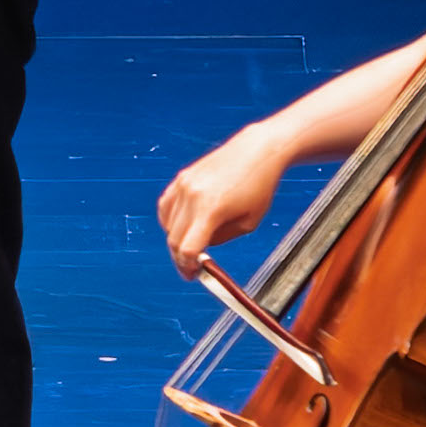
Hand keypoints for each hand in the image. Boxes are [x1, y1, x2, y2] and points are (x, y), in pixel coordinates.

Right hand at [158, 126, 286, 275]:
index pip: (188, 248)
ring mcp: (183, 185)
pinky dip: (170, 220)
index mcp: (211, 209)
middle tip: (190, 267)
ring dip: (176, 238)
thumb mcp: (248, 223)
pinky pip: (166, 206)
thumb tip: (203, 248)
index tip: (192, 274)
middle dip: (181, 257)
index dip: (188, 266)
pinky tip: (183, 225)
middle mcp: (191, 196)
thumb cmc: (259, 186)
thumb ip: (221, 238)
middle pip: (174, 239)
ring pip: (167, 224)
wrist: (257, 152)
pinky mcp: (181, 178)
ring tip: (192, 243)